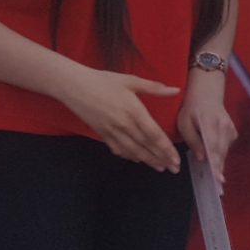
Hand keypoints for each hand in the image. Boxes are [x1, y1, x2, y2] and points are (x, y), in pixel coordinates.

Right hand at [58, 67, 180, 171]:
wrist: (72, 85)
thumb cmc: (103, 80)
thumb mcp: (131, 80)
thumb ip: (154, 88)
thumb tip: (177, 90)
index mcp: (134, 111)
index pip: (154, 135)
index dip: (166, 149)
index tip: (176, 159)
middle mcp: (123, 125)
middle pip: (145, 146)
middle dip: (161, 159)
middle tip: (174, 169)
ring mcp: (111, 131)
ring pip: (132, 151)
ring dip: (147, 161)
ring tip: (160, 168)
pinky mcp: (101, 133)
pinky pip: (117, 148)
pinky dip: (129, 156)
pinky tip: (137, 160)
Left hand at [177, 71, 237, 179]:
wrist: (207, 93)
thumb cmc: (192, 108)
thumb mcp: (185, 122)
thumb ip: (193, 140)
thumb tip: (202, 157)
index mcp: (210, 124)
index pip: (213, 148)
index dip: (216, 165)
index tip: (218, 179)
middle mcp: (224, 128)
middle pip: (221, 153)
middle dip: (219, 170)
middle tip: (219, 188)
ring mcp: (230, 129)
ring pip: (225, 151)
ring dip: (220, 164)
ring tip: (218, 180)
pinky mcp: (232, 131)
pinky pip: (226, 146)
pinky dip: (221, 155)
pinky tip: (216, 161)